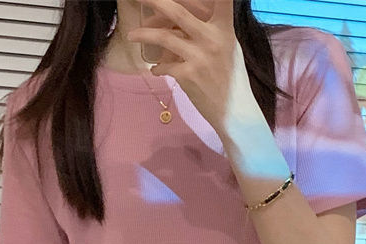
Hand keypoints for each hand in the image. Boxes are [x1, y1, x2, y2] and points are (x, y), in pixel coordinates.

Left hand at [126, 0, 254, 134]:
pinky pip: (164, 66)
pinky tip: (156, 69)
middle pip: (178, 13)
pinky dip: (157, 67)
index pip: (221, 1)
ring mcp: (198, 57)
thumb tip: (192, 21)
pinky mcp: (188, 76)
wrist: (233, 111)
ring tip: (131, 35)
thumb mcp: (230, 48)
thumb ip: (214, 32)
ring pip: (164, 38)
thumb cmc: (232, 80)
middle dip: (156, 2)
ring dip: (144, 35)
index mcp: (225, 29)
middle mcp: (211, 39)